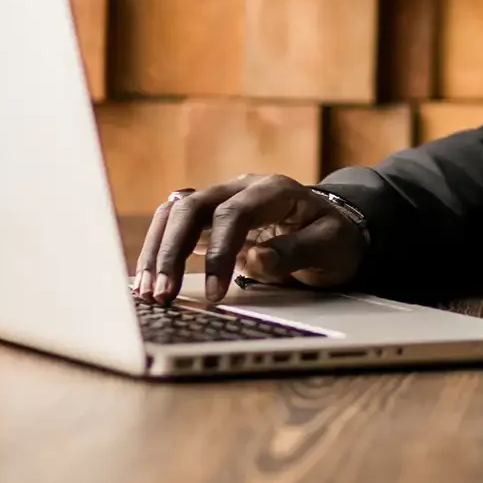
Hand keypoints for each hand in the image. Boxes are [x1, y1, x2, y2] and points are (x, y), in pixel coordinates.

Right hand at [132, 174, 367, 305]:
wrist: (335, 230)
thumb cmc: (335, 239)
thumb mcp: (331, 248)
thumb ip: (296, 252)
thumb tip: (256, 259)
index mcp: (274, 190)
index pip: (233, 214)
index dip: (219, 253)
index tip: (214, 293)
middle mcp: (241, 188)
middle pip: (192, 207)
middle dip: (172, 251)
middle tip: (163, 294)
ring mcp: (222, 201)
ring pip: (175, 214)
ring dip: (157, 251)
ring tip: (148, 292)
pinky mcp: (210, 220)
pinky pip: (175, 227)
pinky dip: (158, 250)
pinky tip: (147, 279)